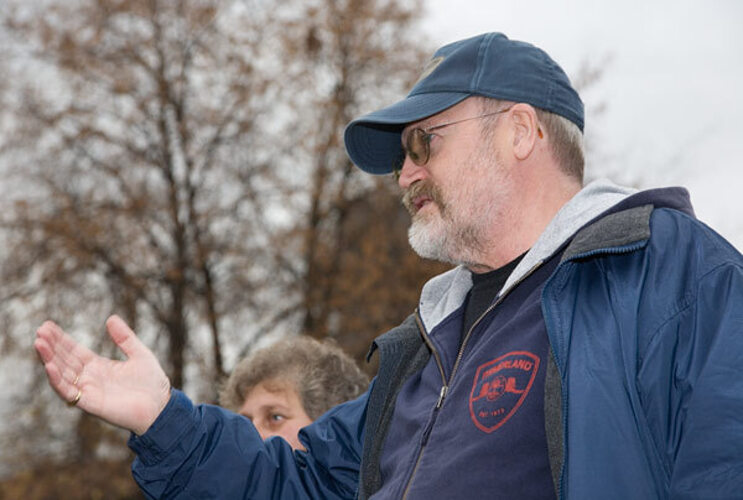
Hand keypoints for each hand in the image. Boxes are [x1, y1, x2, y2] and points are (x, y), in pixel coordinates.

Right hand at [34, 315, 171, 435]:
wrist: (161, 407)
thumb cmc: (152, 383)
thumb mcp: (139, 354)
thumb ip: (125, 338)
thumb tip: (111, 318)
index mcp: (99, 366)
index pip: (74, 351)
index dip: (61, 339)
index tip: (47, 326)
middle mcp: (89, 378)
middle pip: (64, 360)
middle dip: (51, 346)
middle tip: (39, 331)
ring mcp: (88, 391)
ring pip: (62, 374)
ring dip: (49, 359)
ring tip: (39, 343)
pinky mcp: (90, 403)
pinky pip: (69, 392)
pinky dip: (57, 380)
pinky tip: (49, 366)